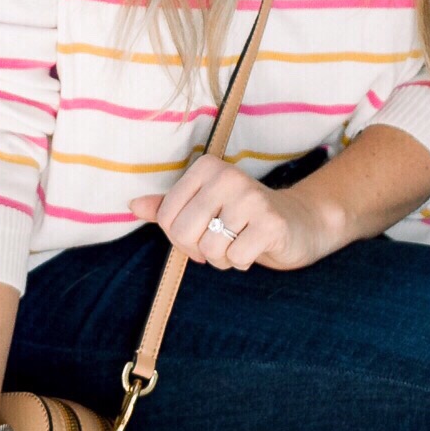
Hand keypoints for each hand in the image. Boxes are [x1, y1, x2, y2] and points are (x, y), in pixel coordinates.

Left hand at [130, 150, 345, 272]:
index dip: (178, 236)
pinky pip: (235, 259)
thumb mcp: (203, 205)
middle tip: (218, 243)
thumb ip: (167, 206)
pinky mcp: (271, 223)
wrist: (297, 222)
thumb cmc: (241, 216)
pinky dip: (241, 263)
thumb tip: (132, 205)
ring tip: (238, 243)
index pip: (165, 216)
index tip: (198, 233)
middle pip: (183, 232)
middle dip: (197, 250)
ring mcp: (251, 198)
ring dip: (221, 258)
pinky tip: (253, 248)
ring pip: (210, 249)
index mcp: (206, 168)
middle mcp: (227, 177)